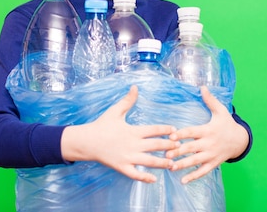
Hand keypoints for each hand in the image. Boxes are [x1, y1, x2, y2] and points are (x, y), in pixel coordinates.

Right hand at [61, 85, 178, 181]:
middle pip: (156, 146)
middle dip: (169, 146)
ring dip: (162, 163)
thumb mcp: (115, 111)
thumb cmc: (101, 125)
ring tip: (173, 163)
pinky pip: (135, 174)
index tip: (175, 130)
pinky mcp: (122, 167)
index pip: (154, 130)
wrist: (86, 141)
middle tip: (180, 146)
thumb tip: (135, 87)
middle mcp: (132, 145)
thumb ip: (127, 100)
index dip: (166, 130)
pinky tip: (154, 180)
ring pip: (149, 162)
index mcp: (133, 131)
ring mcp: (127, 157)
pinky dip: (145, 178)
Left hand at [166, 86, 249, 183]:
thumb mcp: (221, 111)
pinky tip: (183, 181)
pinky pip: (203, 171)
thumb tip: (202, 87)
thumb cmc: (227, 124)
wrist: (240, 140)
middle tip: (166, 155)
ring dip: (183, 165)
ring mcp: (211, 155)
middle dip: (179, 152)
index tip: (170, 136)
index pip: (192, 132)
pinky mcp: (213, 163)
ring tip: (170, 167)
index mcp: (208, 130)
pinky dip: (193, 176)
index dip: (181, 134)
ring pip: (195, 161)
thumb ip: (210, 100)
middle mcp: (209, 143)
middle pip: (191, 148)